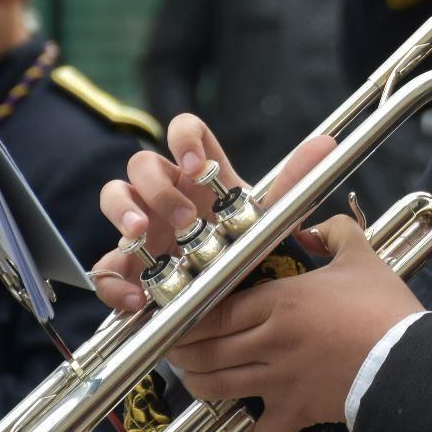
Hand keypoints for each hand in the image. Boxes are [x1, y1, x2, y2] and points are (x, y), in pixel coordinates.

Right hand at [93, 114, 335, 312]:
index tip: (196, 166)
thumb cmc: (248, 249)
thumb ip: (294, 182)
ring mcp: (143, 227)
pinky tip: (135, 296)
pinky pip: (106, 265)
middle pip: (143, 163)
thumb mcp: (271, 219)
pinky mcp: (129, 266)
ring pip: (115, 197)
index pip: (185, 131)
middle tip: (184, 218)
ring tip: (141, 235)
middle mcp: (167, 194)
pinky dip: (114, 280)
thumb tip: (325, 145)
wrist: (235, 300)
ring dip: (123, 212)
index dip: (183, 138)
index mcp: (200, 175)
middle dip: (157, 187)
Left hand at [168, 214, 423, 431]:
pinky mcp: (297, 412)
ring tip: (193, 381)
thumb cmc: (382, 306)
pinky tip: (246, 431)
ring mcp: (279, 381)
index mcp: (278, 302)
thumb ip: (335, 232)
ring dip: (200, 386)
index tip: (174, 320)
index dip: (187, 319)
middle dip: (183, 353)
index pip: (214, 312)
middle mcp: (268, 342)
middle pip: (208, 351)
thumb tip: (314, 227)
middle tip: (174, 350)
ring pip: (221, 388)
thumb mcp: (361, 257)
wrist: (408, 360)